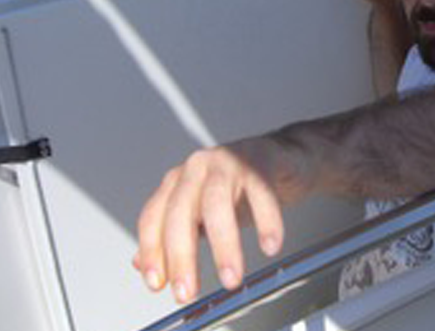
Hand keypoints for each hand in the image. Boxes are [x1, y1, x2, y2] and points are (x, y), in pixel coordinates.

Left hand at [133, 141, 293, 303]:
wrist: (279, 157)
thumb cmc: (240, 186)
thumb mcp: (203, 211)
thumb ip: (175, 235)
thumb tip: (143, 265)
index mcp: (178, 181)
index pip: (153, 217)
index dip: (152, 251)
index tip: (157, 283)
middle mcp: (197, 168)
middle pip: (180, 213)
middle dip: (182, 256)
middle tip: (189, 291)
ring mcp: (228, 163)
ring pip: (217, 205)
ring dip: (224, 246)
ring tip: (231, 277)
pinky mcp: (259, 164)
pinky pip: (262, 196)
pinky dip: (267, 223)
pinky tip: (270, 245)